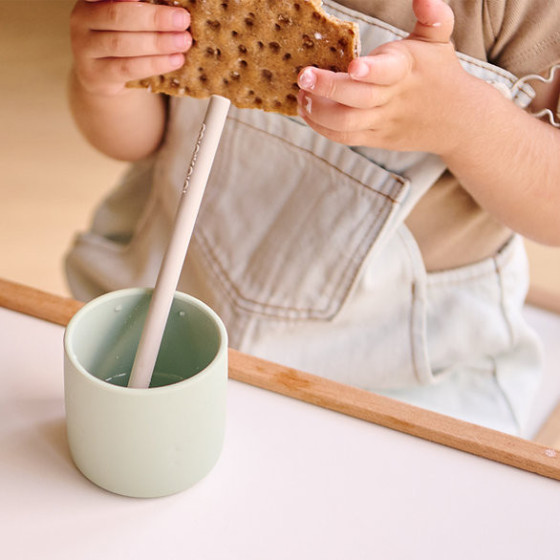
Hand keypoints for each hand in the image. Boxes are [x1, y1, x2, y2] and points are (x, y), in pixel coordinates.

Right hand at [70, 0, 190, 95]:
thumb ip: (140, 11)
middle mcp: (81, 20)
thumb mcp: (125, 20)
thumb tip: (173, 8)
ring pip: (122, 44)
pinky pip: (128, 68)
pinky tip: (175, 60)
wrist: (101, 77)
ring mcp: (84, 49)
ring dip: (157, 43)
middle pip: (118, 16)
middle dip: (154, 19)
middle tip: (183, 20)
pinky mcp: (95, 75)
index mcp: (90, 0)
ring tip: (183, 42)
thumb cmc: (121, 39)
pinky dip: (154, 64)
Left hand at [296, 0, 471, 154]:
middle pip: (358, 99)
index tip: (352, 66)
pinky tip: (307, 112)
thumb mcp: (440, 42)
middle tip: (303, 76)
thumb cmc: (439, 73)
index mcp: (406, 70)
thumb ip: (433, 18)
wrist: (456, 120)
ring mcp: (382, 121)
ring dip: (319, 111)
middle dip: (327, 89)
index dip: (370, 71)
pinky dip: (321, 127)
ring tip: (301, 96)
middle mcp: (392, 99)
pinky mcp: (374, 138)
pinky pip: (344, 137)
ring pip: (347, 123)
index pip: (388, 72)